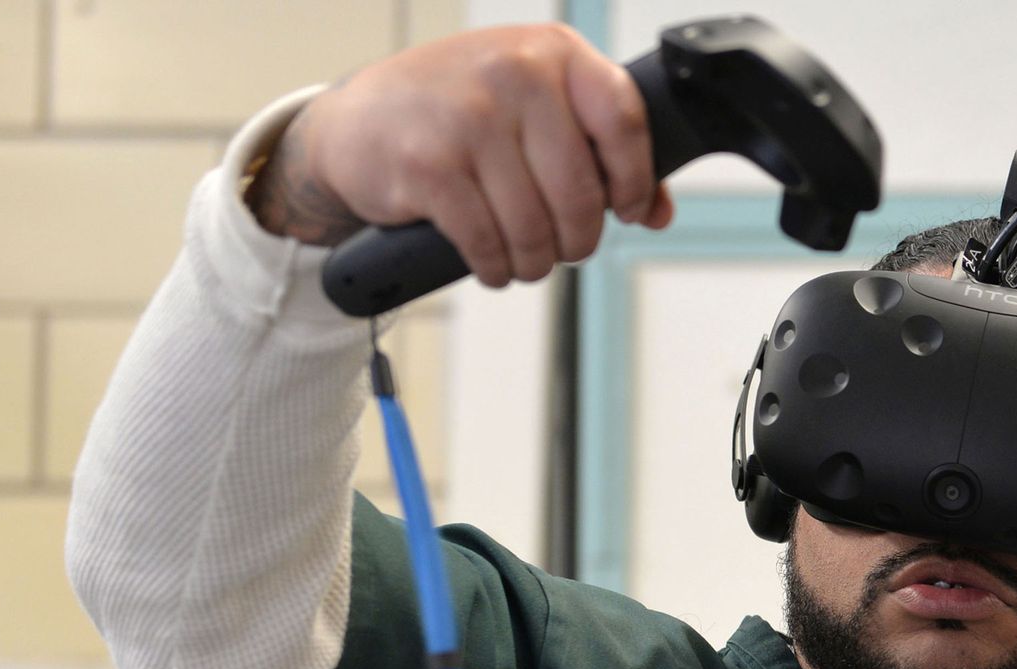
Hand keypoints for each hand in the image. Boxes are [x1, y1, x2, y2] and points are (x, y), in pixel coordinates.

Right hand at [244, 23, 673, 286]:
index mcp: (551, 52)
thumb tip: (658, 210)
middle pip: (581, 192)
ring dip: (536, 261)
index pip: (623, 120)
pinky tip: (493, 262)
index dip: (636, 179)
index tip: (630, 209)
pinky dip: (497, 267)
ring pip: (536, 228)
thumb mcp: (533, 105)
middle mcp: (514, 75)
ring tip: (526, 258)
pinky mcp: (432, 166)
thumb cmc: (457, 111)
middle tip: (564, 247)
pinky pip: (489, 243)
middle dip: (578, 239)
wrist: (358, 121)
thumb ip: (599, 147)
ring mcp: (470, 119)